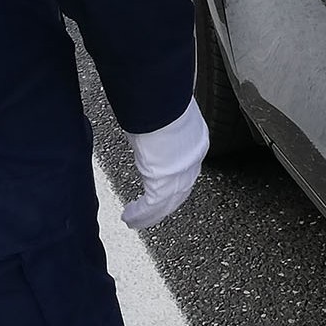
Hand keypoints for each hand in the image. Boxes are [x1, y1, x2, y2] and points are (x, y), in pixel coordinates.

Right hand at [121, 100, 208, 229]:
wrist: (166, 110)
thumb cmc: (165, 104)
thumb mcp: (167, 114)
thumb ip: (162, 122)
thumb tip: (152, 116)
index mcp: (196, 143)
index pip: (187, 169)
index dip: (176, 182)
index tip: (165, 189)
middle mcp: (192, 162)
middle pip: (180, 191)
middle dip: (165, 204)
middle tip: (152, 213)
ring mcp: (180, 176)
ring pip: (167, 203)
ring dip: (151, 214)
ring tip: (136, 221)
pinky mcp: (163, 186)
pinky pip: (151, 207)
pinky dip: (139, 214)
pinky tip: (129, 218)